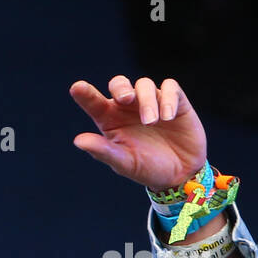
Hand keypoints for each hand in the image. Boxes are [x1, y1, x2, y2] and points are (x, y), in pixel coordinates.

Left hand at [69, 75, 207, 191]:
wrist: (180, 173)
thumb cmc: (146, 168)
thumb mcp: (124, 163)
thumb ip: (103, 151)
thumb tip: (78, 141)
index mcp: (110, 120)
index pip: (94, 103)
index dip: (85, 94)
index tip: (77, 87)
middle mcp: (128, 107)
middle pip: (119, 84)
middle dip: (121, 88)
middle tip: (126, 99)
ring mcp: (151, 101)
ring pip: (144, 85)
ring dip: (147, 101)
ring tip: (151, 121)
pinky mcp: (175, 101)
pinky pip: (170, 87)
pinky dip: (168, 99)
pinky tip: (167, 117)